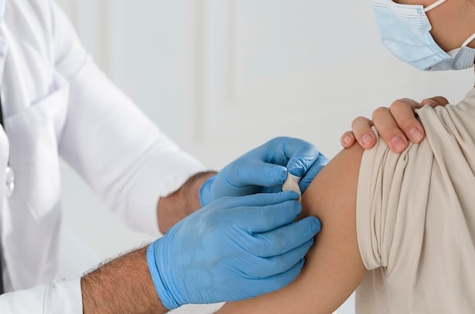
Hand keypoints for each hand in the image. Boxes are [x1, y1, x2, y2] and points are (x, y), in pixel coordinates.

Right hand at [147, 192, 319, 308]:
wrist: (172, 267)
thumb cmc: (197, 232)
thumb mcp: (219, 208)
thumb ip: (253, 203)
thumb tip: (286, 198)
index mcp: (226, 222)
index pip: (269, 214)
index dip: (289, 208)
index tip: (298, 202)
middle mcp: (232, 247)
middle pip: (280, 239)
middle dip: (302, 229)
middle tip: (314, 221)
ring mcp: (237, 271)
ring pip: (281, 261)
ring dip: (301, 249)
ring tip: (308, 238)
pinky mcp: (242, 289)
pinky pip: (276, 281)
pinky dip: (292, 270)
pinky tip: (297, 259)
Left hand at [200, 137, 328, 204]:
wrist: (228, 204)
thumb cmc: (232, 182)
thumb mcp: (239, 172)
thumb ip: (258, 171)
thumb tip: (284, 174)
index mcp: (284, 149)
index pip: (305, 150)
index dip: (304, 160)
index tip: (294, 173)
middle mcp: (298, 163)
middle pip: (321, 167)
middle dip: (315, 180)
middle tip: (302, 194)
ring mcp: (303, 183)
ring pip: (323, 186)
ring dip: (316, 196)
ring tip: (300, 207)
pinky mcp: (304, 201)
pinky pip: (316, 203)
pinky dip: (312, 209)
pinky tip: (299, 217)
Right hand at [340, 96, 448, 152]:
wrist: (411, 159)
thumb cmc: (425, 144)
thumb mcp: (435, 129)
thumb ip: (436, 116)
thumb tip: (429, 104)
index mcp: (407, 112)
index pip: (404, 106)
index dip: (409, 120)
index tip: (417, 137)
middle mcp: (388, 117)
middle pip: (383, 113)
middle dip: (390, 129)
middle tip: (399, 146)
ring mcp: (371, 126)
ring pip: (362, 120)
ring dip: (365, 131)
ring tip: (370, 145)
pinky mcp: (357, 137)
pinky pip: (348, 132)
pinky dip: (348, 136)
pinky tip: (348, 144)